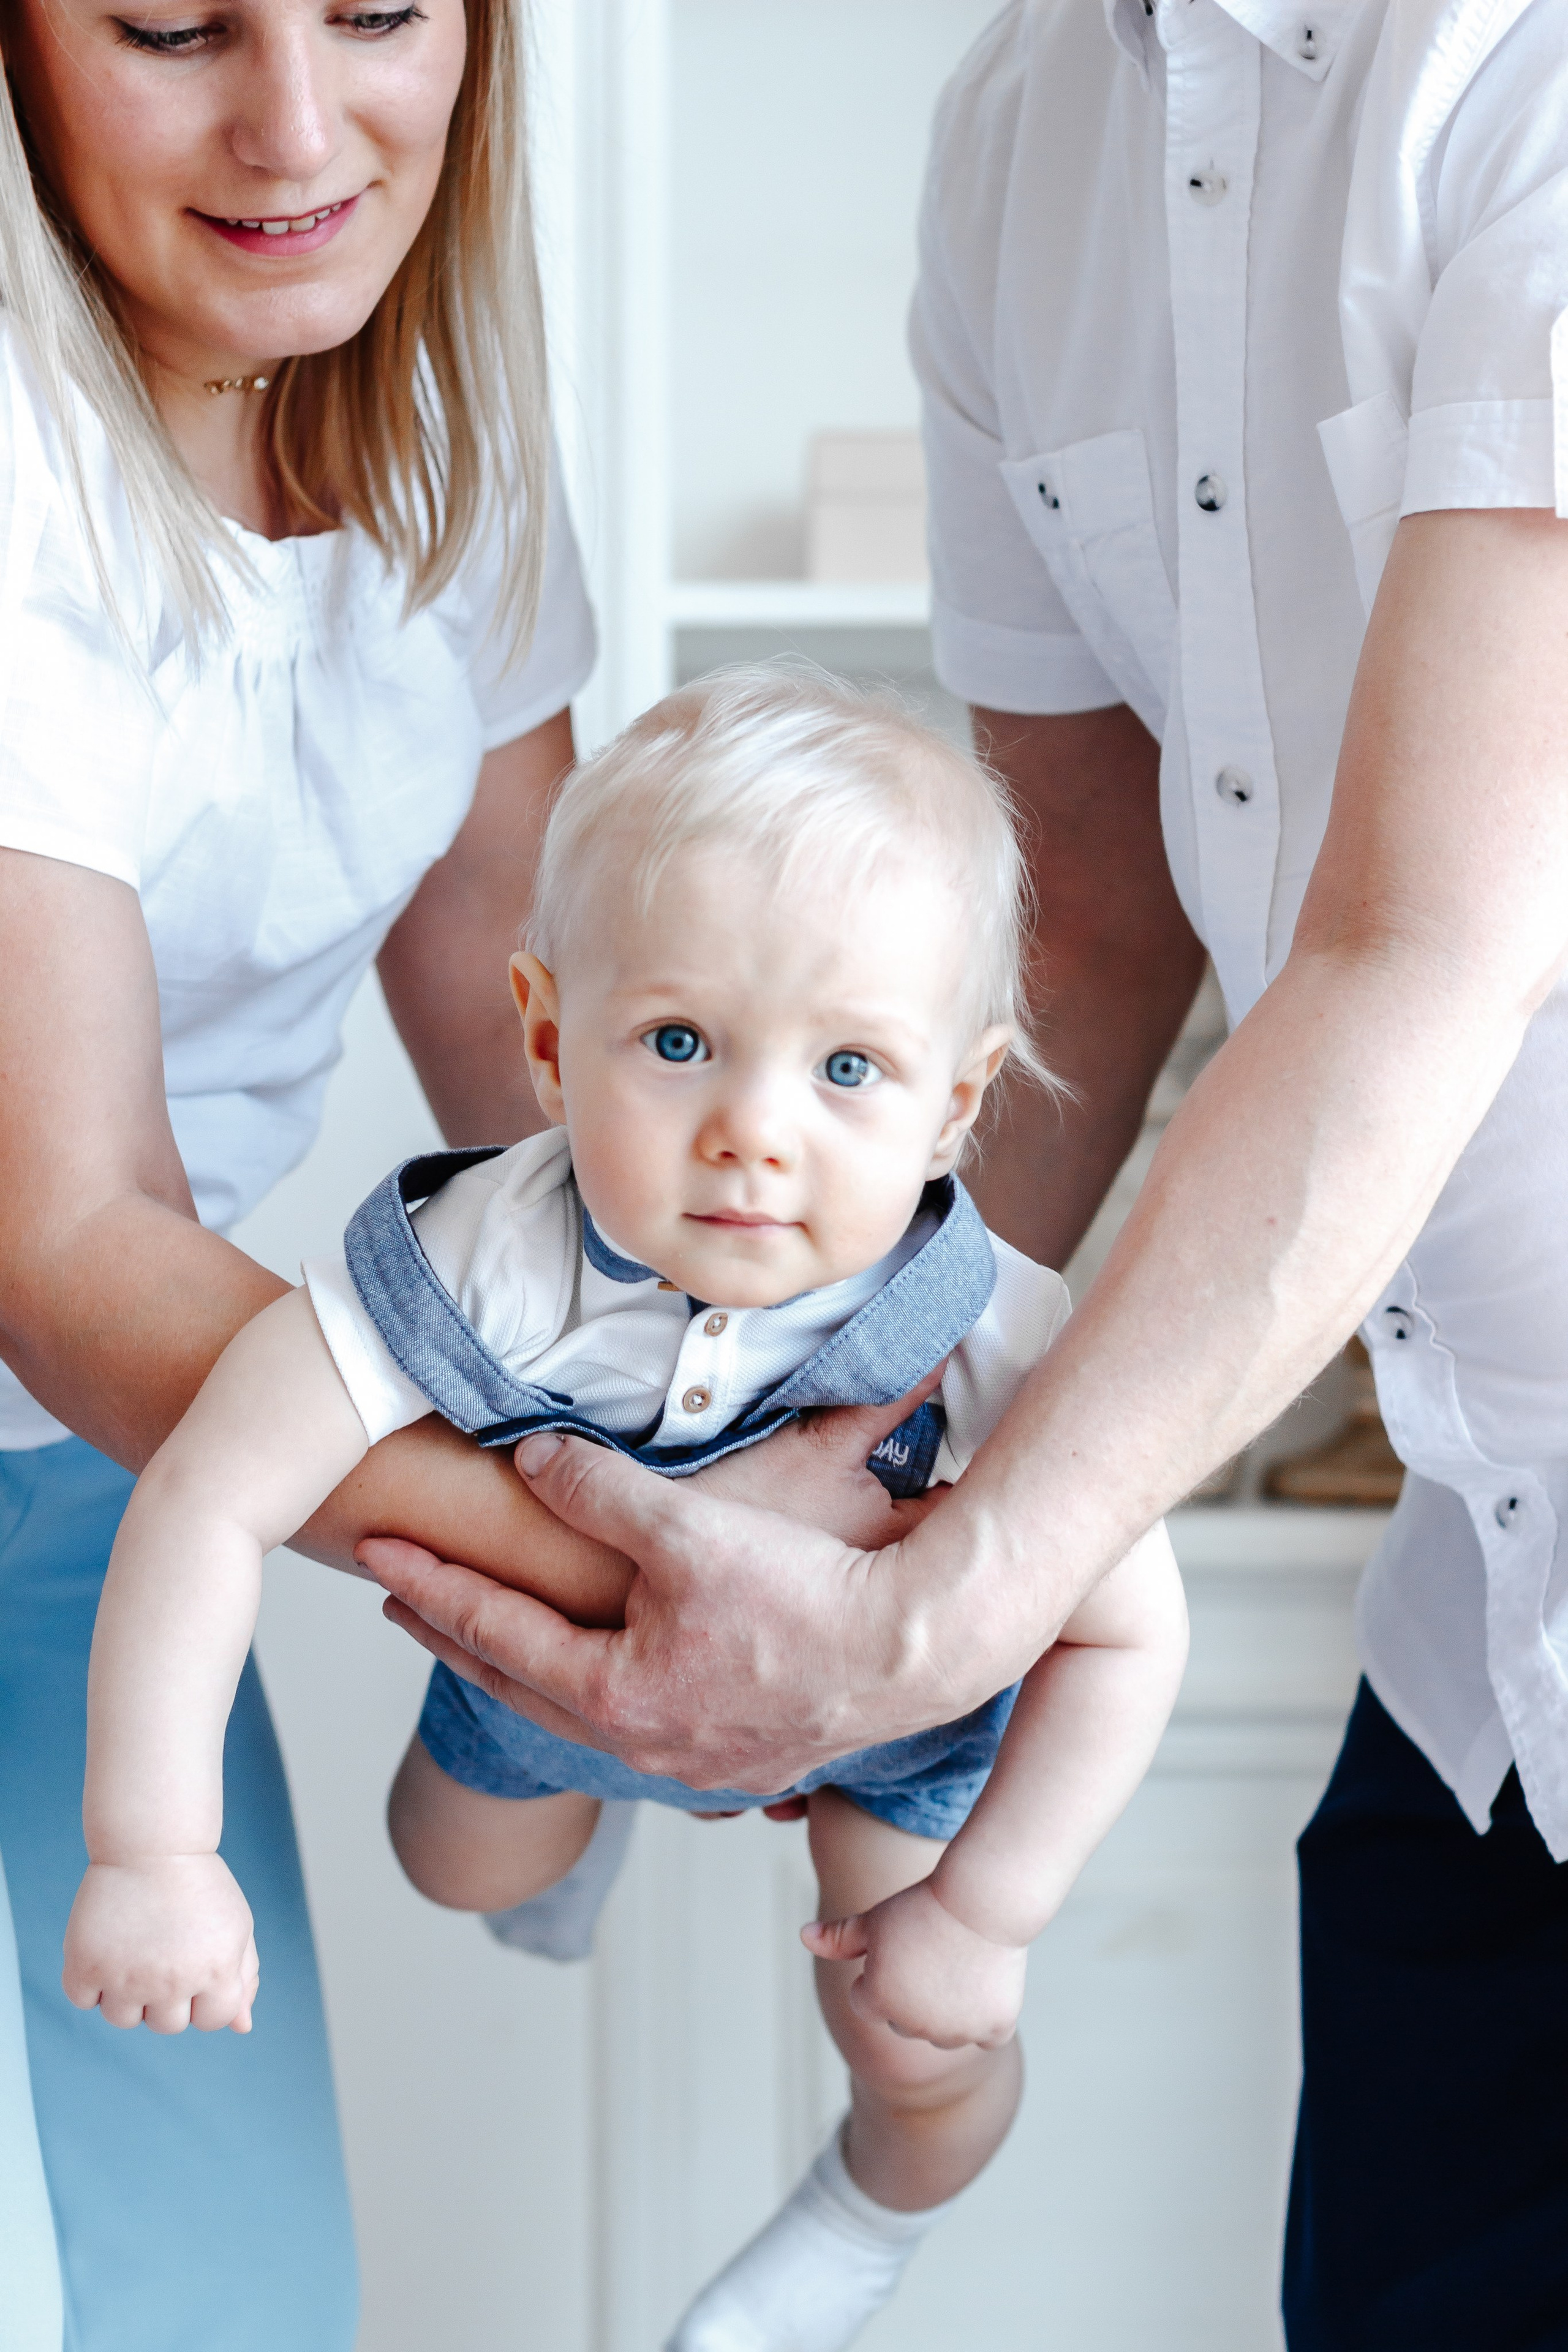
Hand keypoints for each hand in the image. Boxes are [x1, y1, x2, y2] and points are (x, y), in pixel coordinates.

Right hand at [63, 1856, 258, 2033]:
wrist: (152, 1844)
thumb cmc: (199, 1885)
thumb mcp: (235, 1926)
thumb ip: (243, 1978)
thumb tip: (242, 2027)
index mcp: (216, 1973)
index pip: (213, 2021)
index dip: (205, 1996)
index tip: (196, 1963)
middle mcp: (172, 1982)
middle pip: (167, 2025)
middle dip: (167, 1995)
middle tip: (164, 1947)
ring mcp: (126, 1977)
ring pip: (123, 2018)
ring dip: (127, 1992)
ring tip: (135, 1945)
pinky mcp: (86, 1965)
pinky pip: (83, 1999)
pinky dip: (90, 1980)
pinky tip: (107, 1944)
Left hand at [360, 1381, 978, 1793]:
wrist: (919, 1651)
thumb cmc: (809, 1594)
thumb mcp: (685, 1528)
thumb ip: (596, 1491)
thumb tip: (527, 1462)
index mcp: (615, 1695)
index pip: (492, 1633)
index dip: (429, 1587)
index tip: (374, 1557)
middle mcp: (646, 1744)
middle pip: (522, 1688)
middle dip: (457, 1639)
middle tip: (402, 1603)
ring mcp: (700, 1762)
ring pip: (583, 1717)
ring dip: (530, 1673)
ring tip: (494, 1640)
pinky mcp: (751, 1757)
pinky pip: (648, 1729)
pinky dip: (605, 1696)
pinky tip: (614, 1682)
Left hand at [803, 1877, 1026, 2050]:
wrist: (983, 1898)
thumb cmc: (924, 1904)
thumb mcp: (875, 1919)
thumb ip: (838, 1937)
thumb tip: (803, 1936)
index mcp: (877, 2001)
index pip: (865, 2003)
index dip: (879, 1973)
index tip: (900, 1946)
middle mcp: (915, 2026)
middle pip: (904, 2022)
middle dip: (912, 1996)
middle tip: (932, 1952)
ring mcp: (957, 2032)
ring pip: (945, 2033)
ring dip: (949, 2010)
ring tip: (959, 1962)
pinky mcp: (995, 2029)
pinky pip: (986, 2035)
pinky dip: (987, 2017)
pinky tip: (985, 1981)